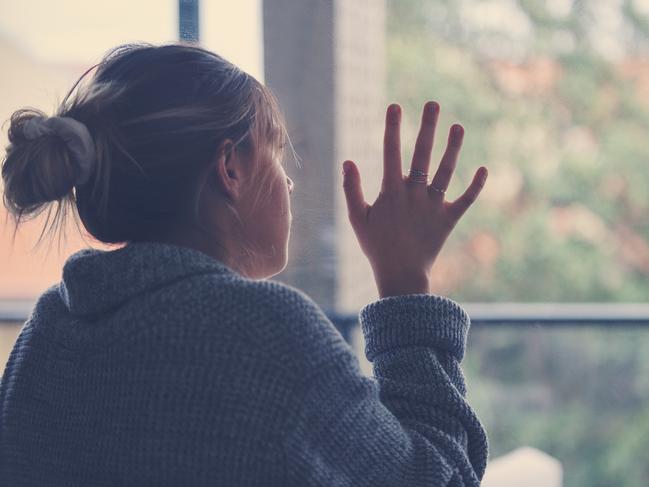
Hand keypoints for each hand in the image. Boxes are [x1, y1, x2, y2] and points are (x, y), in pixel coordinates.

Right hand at [342, 101, 487, 297]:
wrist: (400, 276)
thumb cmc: (376, 247)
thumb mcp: (357, 219)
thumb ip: (351, 189)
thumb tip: (347, 160)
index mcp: (391, 192)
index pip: (391, 152)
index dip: (393, 128)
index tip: (395, 106)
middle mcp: (415, 194)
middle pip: (422, 154)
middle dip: (427, 127)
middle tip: (433, 103)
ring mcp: (434, 206)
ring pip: (446, 172)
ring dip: (452, 148)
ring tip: (458, 127)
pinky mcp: (449, 220)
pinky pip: (466, 200)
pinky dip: (475, 186)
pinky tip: (483, 168)